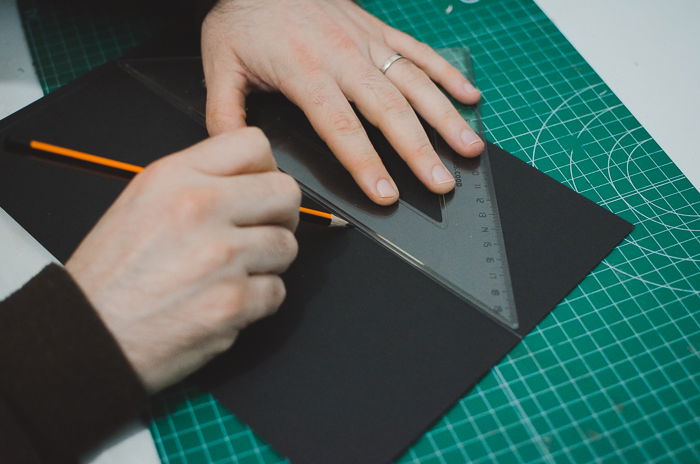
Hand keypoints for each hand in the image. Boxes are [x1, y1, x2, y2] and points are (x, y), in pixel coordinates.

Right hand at [65, 129, 300, 392]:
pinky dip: (257, 302)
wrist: (87, 337)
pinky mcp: (233, 302)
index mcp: (175, 177)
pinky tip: (224, 302)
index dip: (265, 169)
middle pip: (286, 193)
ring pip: (287, 246)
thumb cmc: (111, 276)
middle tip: (258, 232)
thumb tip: (251, 178)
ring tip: (231, 273)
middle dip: (280, 215)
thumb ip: (198, 181)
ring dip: (267, 263)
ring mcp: (221, 256)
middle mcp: (200, 208)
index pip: (254, 144)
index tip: (258, 188)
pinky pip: (276, 292)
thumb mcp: (142, 202)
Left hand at [202, 0, 482, 205]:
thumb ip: (226, 114)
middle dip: (419, 151)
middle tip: (441, 183)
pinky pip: (419, 51)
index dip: (366, 163)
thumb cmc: (243, 16)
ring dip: (445, 117)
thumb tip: (241, 155)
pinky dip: (447, 73)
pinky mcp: (377, 29)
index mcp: (306, 72)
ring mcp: (366, 41)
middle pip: (390, 111)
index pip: (342, 127)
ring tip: (468, 148)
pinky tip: (468, 96)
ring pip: (414, 83)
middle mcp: (344, 58)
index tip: (387, 194)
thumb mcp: (220, 64)